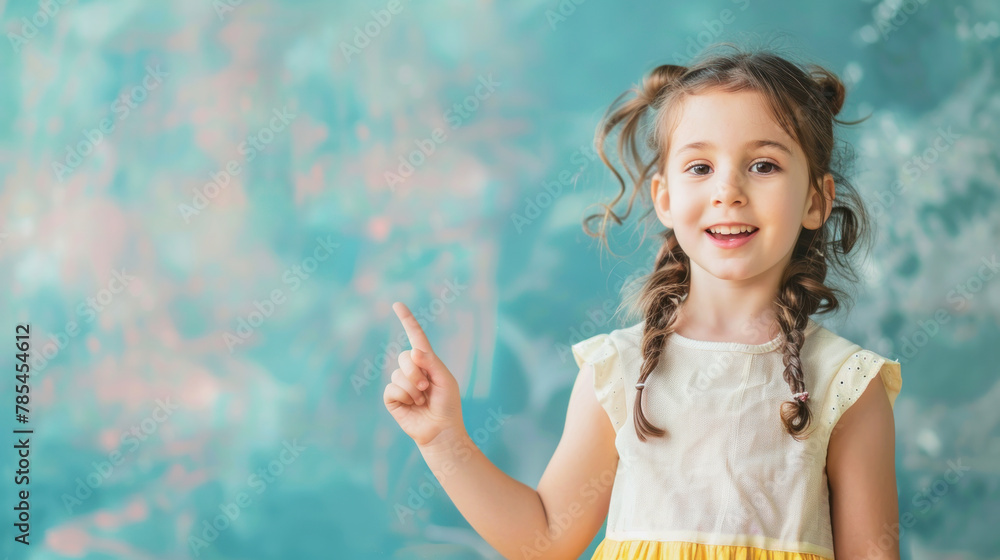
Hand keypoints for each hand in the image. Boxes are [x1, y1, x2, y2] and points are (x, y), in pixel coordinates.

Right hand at [384, 302, 465, 448]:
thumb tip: (413, 351)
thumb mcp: (445, 379)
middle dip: (417, 372)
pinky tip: (412, 406)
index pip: (415, 337)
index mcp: (426, 362)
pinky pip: (393, 388)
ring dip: (414, 388)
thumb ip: (430, 362)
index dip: (407, 320)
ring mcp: (400, 383)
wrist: (441, 430)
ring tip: (422, 400)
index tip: (397, 304)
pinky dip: (405, 396)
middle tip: (427, 388)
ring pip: (399, 374)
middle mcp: (411, 370)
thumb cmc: (447, 405)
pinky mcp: (392, 398)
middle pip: (405, 356)